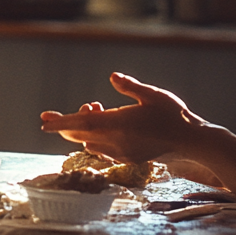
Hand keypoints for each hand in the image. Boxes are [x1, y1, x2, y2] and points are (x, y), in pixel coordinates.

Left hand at [40, 72, 208, 163]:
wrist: (191, 141)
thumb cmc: (173, 114)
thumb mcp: (151, 94)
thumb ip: (129, 86)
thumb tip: (112, 77)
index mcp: (119, 123)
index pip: (82, 124)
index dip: (61, 124)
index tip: (44, 122)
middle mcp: (116, 141)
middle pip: (80, 136)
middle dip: (65, 126)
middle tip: (50, 117)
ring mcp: (122, 152)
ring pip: (90, 142)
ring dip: (84, 129)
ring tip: (94, 108)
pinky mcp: (128, 157)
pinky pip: (103, 149)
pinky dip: (95, 137)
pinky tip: (105, 123)